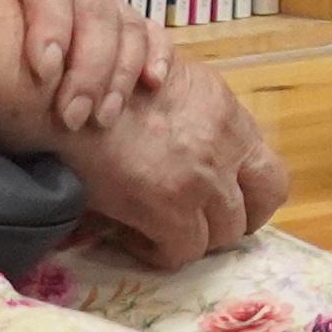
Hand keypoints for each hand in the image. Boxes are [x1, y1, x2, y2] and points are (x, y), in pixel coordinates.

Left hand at [0, 0, 174, 132]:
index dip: (49, 27)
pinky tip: (152, 85)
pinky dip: (157, 56)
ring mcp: (96, 2)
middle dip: (87, 69)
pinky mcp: (118, 23)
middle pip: (93, 13)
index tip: (42, 72)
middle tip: (71, 117)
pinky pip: (150, 32)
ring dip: (119, 73)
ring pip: (125, 25)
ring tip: (102, 118)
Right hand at [59, 63, 290, 267]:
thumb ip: (194, 116)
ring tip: (157, 228)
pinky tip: (133, 235)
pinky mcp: (169, 207)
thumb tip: (194, 150)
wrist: (61, 93)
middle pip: (261, 206)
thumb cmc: (99, 85)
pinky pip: (181, 252)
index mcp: (227, 114)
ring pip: (222, 235)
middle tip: (201, 227)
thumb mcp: (165, 79)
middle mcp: (224, 146)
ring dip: (193, 237)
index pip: (270, 172)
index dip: (252, 197)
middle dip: (235, 223)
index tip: (226, 204)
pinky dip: (159, 251)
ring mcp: (201, 179)